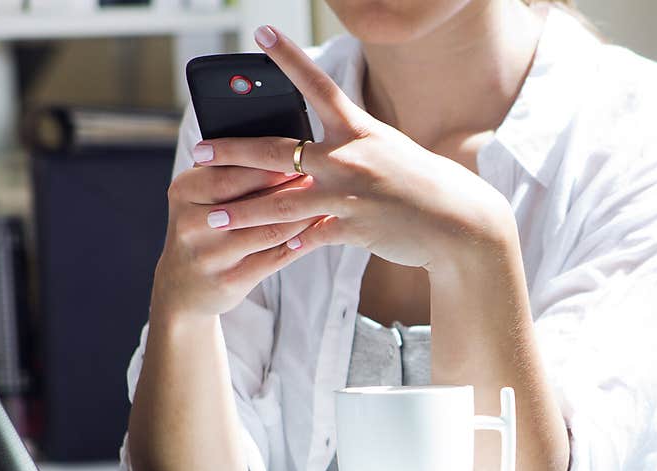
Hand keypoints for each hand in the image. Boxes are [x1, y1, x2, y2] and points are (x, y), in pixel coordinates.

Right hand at [153, 161, 325, 318]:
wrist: (183, 286)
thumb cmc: (203, 228)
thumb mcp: (199, 195)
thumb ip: (226, 168)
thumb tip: (278, 141)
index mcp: (184, 190)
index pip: (230, 171)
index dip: (269, 163)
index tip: (301, 153)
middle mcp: (191, 223)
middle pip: (250, 201)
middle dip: (288, 187)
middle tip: (321, 175)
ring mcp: (210, 255)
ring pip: (269, 230)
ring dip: (302, 215)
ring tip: (327, 201)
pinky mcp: (230, 280)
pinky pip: (275, 257)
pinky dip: (301, 241)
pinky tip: (320, 230)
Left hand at [190, 25, 516, 274]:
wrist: (458, 222)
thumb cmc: (423, 184)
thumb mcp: (388, 152)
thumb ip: (350, 149)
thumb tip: (314, 155)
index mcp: (360, 130)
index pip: (318, 87)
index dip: (289, 59)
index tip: (261, 34)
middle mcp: (350, 158)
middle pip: (280, 150)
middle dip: (235, 151)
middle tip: (199, 150)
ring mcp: (350, 194)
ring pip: (283, 202)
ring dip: (244, 210)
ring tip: (212, 215)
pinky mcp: (354, 228)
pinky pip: (310, 237)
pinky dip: (288, 244)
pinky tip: (267, 250)